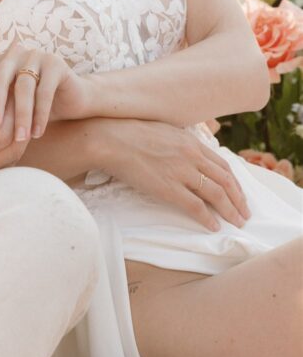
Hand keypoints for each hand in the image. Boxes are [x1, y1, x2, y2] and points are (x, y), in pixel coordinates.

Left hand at [0, 42, 83, 142]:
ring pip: (24, 86)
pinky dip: (40, 114)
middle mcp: (14, 54)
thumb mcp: (6, 103)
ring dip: (21, 115)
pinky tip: (36, 133)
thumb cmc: (31, 104)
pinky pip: (45, 91)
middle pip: (0, 75)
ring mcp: (36, 56)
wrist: (72, 99)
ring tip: (18, 139)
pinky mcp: (56, 65)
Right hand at [0, 81, 26, 202]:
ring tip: (7, 104)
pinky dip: (5, 141)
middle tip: (14, 92)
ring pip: (11, 157)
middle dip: (20, 118)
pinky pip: (0, 163)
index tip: (7, 86)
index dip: (10, 108)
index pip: (1, 133)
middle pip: (14, 147)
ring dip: (15, 130)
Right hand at [93, 119, 250, 230]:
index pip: (222, 164)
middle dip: (239, 199)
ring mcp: (181, 172)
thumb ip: (179, 142)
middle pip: (225, 180)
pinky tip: (214, 226)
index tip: (239, 193)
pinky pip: (195, 206)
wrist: (111, 138)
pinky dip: (207, 218)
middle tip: (245, 213)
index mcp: (191, 142)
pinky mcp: (168, 188)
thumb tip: (185, 151)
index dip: (235, 181)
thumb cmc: (130, 133)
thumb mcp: (163, 130)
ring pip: (216, 194)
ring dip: (230, 210)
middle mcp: (191, 156)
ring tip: (237, 222)